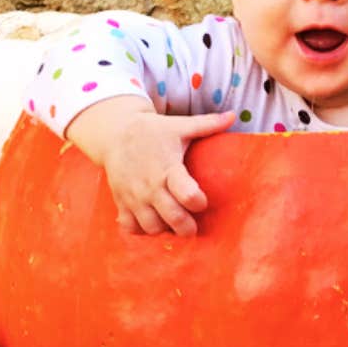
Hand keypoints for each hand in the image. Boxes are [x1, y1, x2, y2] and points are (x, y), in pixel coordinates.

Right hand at [66, 96, 235, 235]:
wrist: (114, 133)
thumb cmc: (152, 130)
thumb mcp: (179, 126)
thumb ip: (207, 124)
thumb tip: (233, 115)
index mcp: (168, 168)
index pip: (187, 194)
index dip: (199, 202)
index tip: (202, 201)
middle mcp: (150, 186)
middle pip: (172, 218)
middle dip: (186, 228)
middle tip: (192, 227)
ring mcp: (134, 197)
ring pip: (151, 227)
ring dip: (165, 230)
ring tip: (172, 222)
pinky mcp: (121, 202)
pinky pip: (130, 228)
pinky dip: (141, 231)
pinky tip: (151, 221)